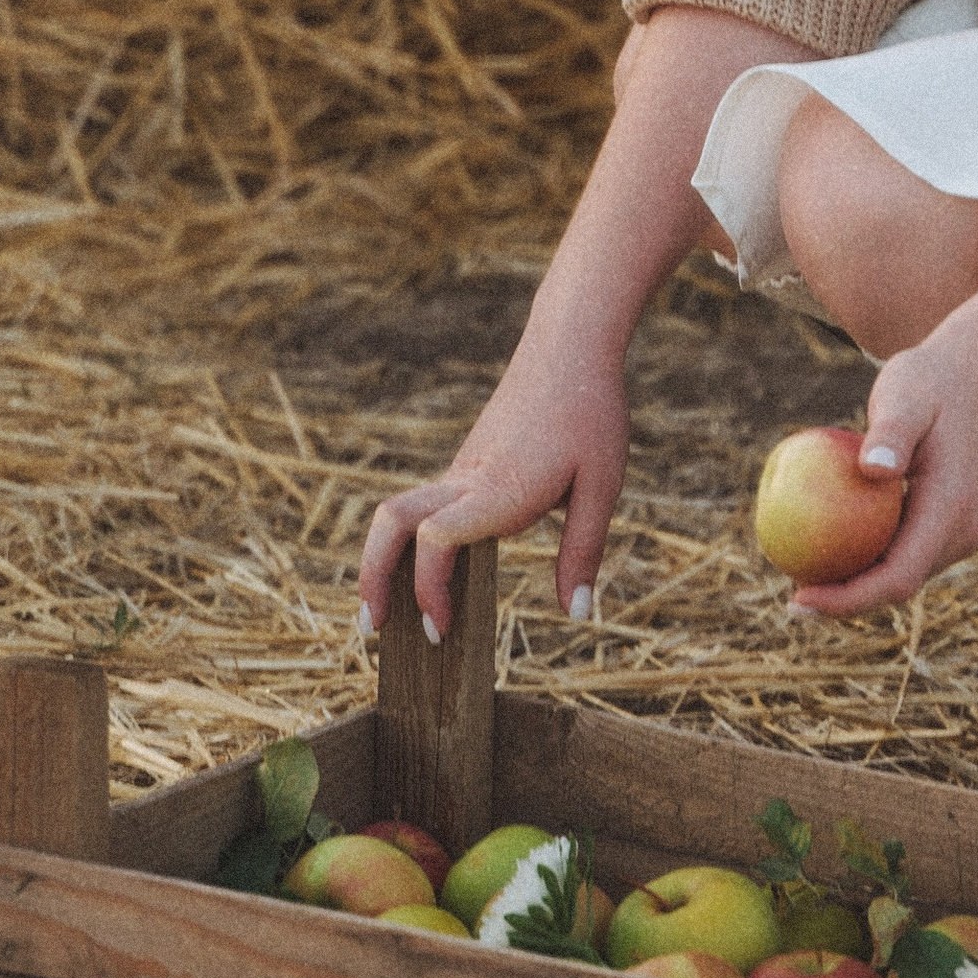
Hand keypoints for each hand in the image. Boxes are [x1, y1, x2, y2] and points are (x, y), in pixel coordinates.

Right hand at [357, 328, 628, 643]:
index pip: (436, 537)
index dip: (429, 585)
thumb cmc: (590, 413)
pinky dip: (408, 547)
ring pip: (395, 513)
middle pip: (391, 523)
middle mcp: (467, 480)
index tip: (440, 628)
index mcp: (500, 488)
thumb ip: (583, 550)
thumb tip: (575, 614)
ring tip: (384, 613)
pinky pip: (422, 509)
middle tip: (375, 630)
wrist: (567, 347)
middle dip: (374, 577)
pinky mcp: (464, 468)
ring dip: (380, 562)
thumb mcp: (603, 485)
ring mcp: (460, 472)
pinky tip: (426, 578)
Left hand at [786, 335, 977, 620]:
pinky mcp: (952, 524)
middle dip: (846, 600)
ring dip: (857, 584)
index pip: (899, 576)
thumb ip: (892, 431)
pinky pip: (906, 552)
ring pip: (904, 575)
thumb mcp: (905, 393)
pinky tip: (828, 548)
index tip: (799, 599)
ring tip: (802, 577)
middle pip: (900, 586)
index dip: (849, 599)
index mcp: (953, 508)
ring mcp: (962, 530)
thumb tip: (872, 469)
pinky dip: (869, 558)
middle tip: (791, 596)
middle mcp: (964, 530)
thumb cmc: (931, 380)